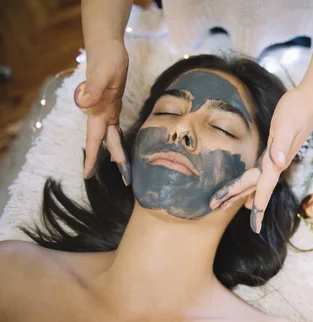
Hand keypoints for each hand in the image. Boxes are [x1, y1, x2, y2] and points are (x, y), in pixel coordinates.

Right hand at [74, 39, 130, 183]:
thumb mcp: (103, 72)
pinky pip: (114, 126)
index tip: (87, 175)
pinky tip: (119, 145)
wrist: (107, 47)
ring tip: (123, 168)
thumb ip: (93, 88)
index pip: (94, 139)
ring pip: (110, 136)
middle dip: (111, 161)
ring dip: (115, 151)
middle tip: (123, 179)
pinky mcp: (113, 104)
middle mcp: (101, 113)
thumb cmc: (106, 58)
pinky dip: (116, 138)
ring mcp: (106, 109)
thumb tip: (84, 103)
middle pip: (105, 142)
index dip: (92, 157)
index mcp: (98, 111)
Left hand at [209, 88, 312, 232]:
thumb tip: (279, 163)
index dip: (257, 208)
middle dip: (236, 199)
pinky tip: (247, 185)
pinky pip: (259, 173)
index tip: (254, 227)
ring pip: (256, 182)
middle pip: (255, 189)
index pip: (264, 189)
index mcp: (276, 162)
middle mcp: (276, 165)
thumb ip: (283, 144)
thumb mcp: (288, 125)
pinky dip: (250, 183)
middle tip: (215, 209)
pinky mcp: (274, 151)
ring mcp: (275, 160)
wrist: (310, 103)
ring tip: (227, 204)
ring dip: (242, 194)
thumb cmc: (297, 111)